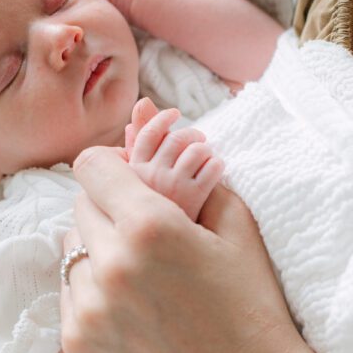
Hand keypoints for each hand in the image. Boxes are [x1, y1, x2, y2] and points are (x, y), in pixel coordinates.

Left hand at [58, 148, 312, 352]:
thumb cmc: (254, 306)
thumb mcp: (238, 227)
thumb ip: (195, 181)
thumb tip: (165, 155)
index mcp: (150, 226)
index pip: (91, 166)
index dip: (111, 165)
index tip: (128, 178)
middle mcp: (110, 264)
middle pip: (80, 206)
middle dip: (109, 208)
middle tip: (145, 231)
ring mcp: (89, 308)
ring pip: (70, 249)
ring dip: (97, 249)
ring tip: (140, 274)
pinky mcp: (78, 343)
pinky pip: (68, 291)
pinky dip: (91, 289)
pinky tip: (132, 306)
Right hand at [124, 100, 224, 221]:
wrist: (166, 248)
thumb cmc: (153, 207)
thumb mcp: (138, 177)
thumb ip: (139, 140)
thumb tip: (142, 103)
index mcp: (134, 172)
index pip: (148, 134)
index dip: (162, 119)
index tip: (174, 113)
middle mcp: (151, 177)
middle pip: (175, 139)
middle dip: (191, 134)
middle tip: (200, 139)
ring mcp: (172, 187)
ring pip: (196, 150)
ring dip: (206, 149)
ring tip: (207, 155)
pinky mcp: (194, 198)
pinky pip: (213, 168)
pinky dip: (217, 165)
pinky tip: (215, 169)